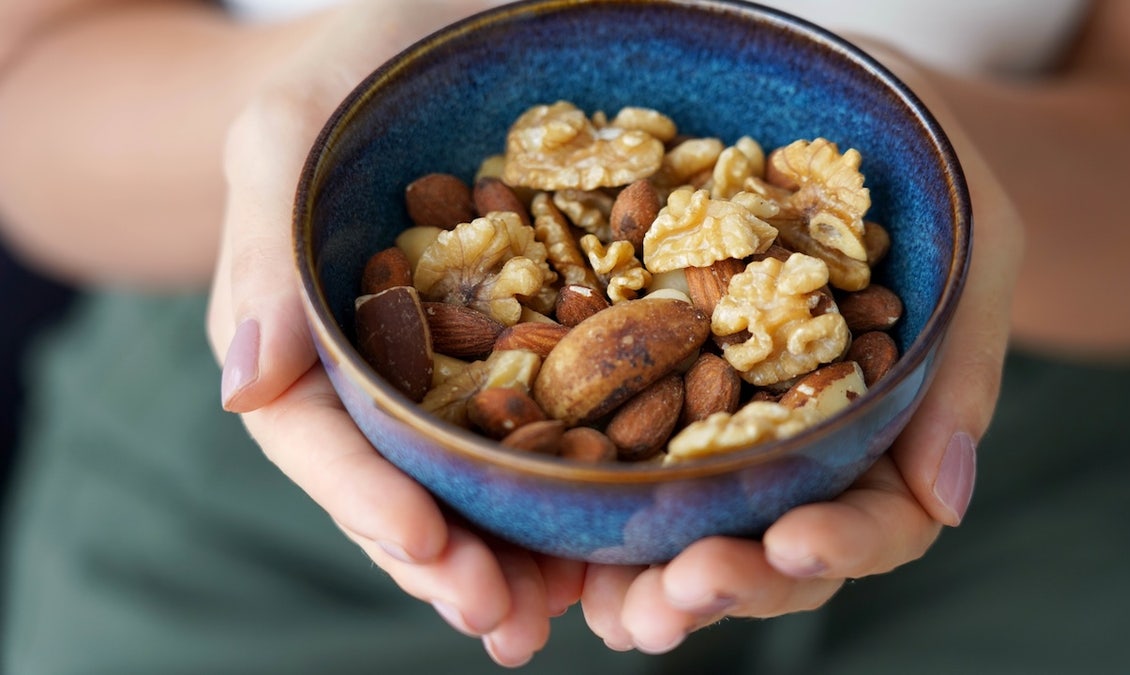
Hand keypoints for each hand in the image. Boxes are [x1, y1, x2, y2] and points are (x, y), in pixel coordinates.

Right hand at [206, 1, 582, 665]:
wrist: (451, 22)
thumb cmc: (356, 66)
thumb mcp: (289, 130)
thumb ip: (262, 250)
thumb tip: (243, 389)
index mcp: (308, 329)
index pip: (322, 437)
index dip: (368, 500)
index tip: (429, 547)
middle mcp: (384, 363)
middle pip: (404, 483)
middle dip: (451, 561)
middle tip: (506, 623)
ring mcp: (463, 360)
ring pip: (480, 479)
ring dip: (518, 557)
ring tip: (567, 618)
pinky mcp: (538, 341)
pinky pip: (556, 426)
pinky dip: (579, 490)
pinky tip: (617, 541)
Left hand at [579, 52, 1024, 653]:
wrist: (841, 114)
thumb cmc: (929, 175)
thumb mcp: (973, 248)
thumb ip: (962, 368)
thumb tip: (946, 499)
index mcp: (887, 436)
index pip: (879, 522)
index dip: (841, 545)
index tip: (794, 540)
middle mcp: (803, 449)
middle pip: (775, 547)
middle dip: (733, 581)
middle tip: (680, 594)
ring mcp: (726, 424)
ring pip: (695, 527)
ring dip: (653, 578)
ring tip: (612, 606)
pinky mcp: (658, 386)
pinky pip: (624, 454)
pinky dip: (595, 503)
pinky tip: (560, 531)